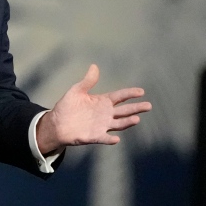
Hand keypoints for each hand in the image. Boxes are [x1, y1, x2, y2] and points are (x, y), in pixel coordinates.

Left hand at [36, 64, 150, 153]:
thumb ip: (87, 81)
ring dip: (127, 122)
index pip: (120, 97)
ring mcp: (101, 126)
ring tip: (136, 119)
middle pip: (124, 111)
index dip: (130, 94)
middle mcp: (105, 114)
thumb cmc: (67, 106)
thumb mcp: (76, 91)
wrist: (57, 123)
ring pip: (118, 124)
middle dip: (136, 108)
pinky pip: (104, 138)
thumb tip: (94, 66)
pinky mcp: (94, 136)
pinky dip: (110, 139)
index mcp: (102, 102)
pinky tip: (116, 139)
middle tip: (148, 106)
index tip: (141, 91)